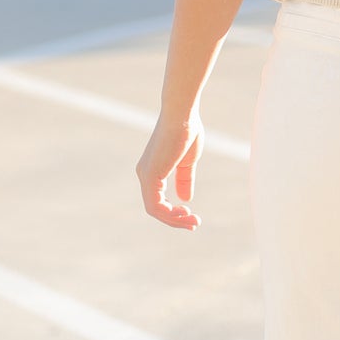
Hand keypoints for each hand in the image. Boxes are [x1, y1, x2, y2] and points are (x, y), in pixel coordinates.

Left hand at [136, 110, 204, 229]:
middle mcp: (144, 174)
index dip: (173, 212)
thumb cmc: (186, 132)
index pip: (158, 200)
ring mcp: (146, 175)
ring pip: (155, 210)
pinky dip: (170, 214)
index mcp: (152, 170)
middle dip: (175, 220)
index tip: (191, 213)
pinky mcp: (151, 175)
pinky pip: (155, 205)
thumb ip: (184, 180)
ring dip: (175, 220)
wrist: (182, 116)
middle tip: (195, 223)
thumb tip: (186, 199)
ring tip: (193, 221)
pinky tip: (185, 213)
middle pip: (155, 208)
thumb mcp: (187, 162)